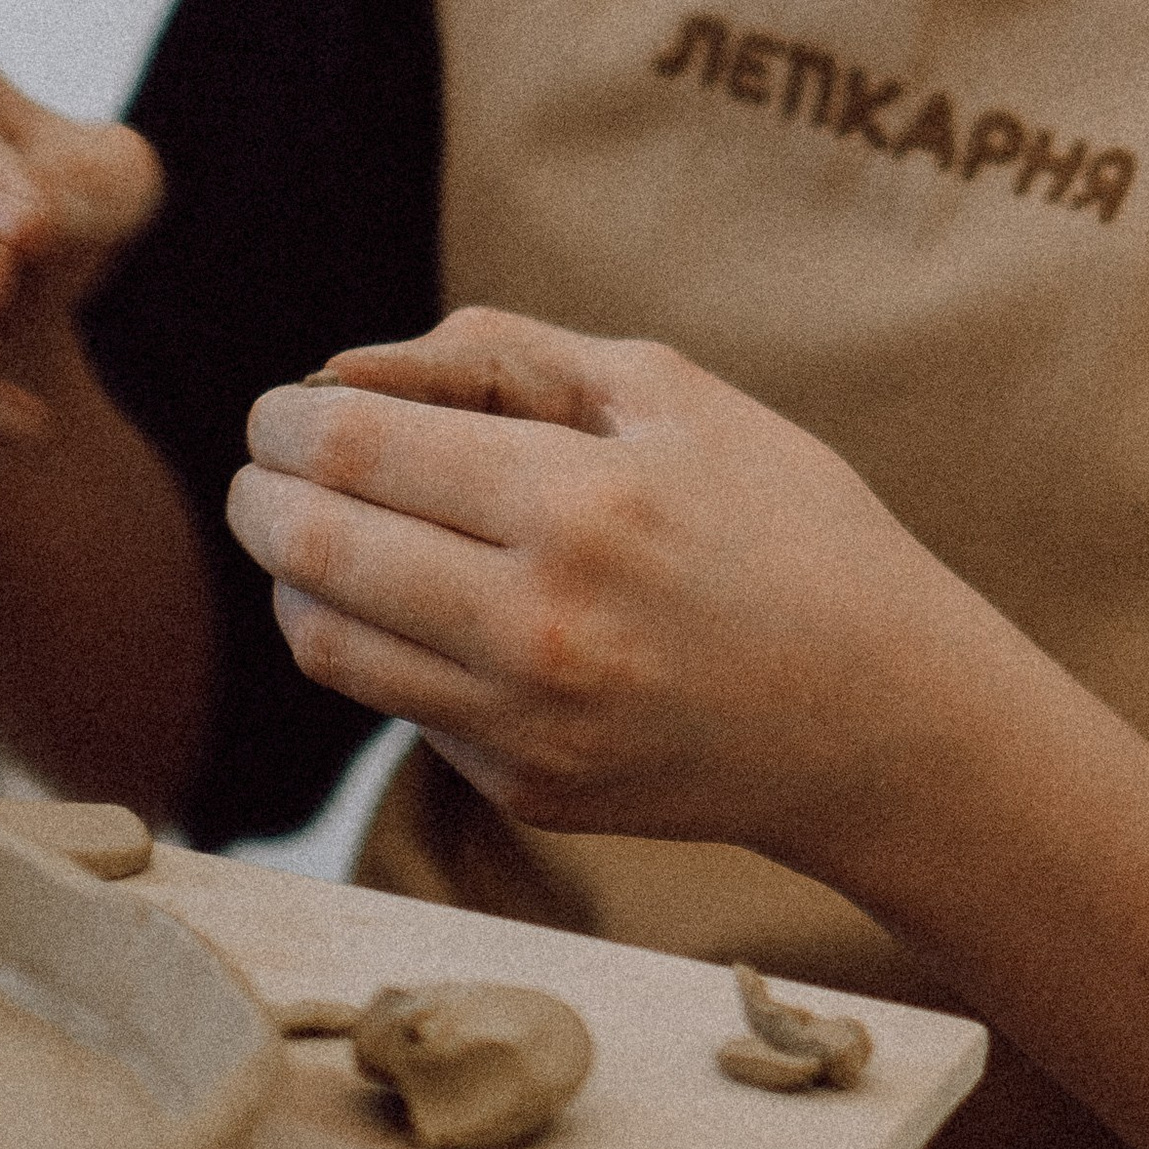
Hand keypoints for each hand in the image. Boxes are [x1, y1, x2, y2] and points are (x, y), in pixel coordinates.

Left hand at [229, 310, 996, 864]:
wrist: (883, 716)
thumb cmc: (786, 523)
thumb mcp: (671, 395)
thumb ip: (503, 357)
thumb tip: (349, 371)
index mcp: (578, 504)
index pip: (354, 452)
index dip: (287, 421)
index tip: (281, 408)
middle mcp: (538, 625)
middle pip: (313, 547)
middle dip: (264, 493)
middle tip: (270, 463)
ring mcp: (527, 724)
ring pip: (325, 641)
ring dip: (296, 575)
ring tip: (325, 532)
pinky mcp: (527, 791)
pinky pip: (397, 704)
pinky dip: (377, 644)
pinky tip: (421, 604)